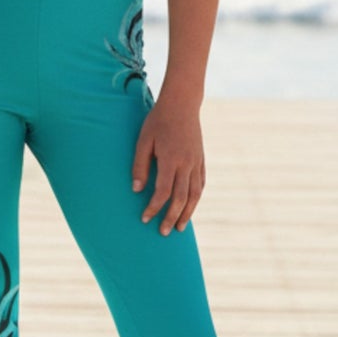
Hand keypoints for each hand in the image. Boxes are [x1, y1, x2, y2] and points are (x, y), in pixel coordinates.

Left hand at [132, 92, 204, 235]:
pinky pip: (201, 184)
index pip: (162, 192)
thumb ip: (140, 165)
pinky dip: (196, 199)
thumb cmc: (158, 121)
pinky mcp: (201, 160)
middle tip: (163, 232)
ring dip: (187, 213)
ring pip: (194, 195)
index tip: (144, 218)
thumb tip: (136, 189)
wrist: (182, 104)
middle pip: (180, 199)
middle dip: (171, 218)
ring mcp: (196, 162)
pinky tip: (190, 207)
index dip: (153, 207)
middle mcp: (186, 164)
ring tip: (180, 228)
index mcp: (171, 160)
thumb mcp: (143, 140)